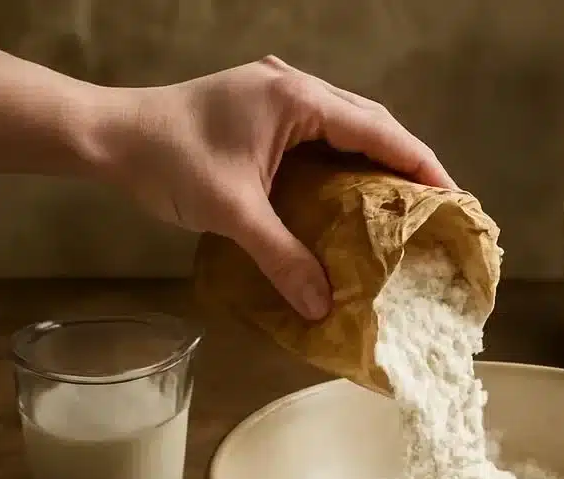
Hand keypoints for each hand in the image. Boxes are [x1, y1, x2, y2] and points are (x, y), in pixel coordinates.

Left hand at [105, 57, 454, 320]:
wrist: (112, 137)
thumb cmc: (169, 161)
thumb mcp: (233, 214)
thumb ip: (283, 258)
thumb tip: (321, 306)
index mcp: (296, 99)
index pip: (376, 129)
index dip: (418, 164)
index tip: (452, 198)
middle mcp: (293, 88)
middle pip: (369, 123)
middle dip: (405, 164)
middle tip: (435, 210)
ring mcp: (276, 98)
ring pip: (346, 128)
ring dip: (376, 163)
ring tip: (404, 209)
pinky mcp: (262, 115)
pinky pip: (320, 138)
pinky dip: (344, 165)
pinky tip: (353, 201)